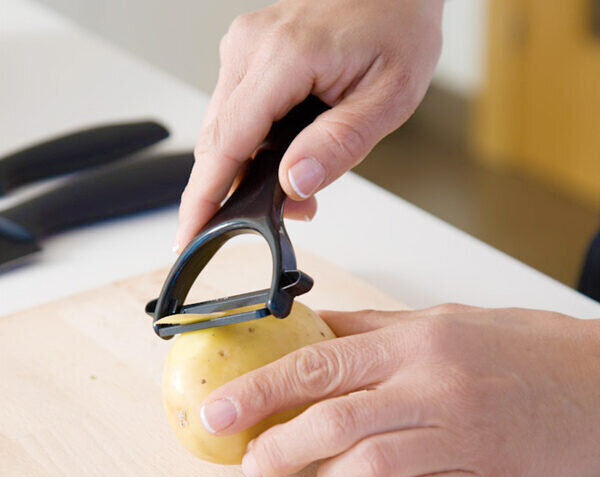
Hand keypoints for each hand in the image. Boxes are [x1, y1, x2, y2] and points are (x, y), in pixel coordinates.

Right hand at [175, 0, 443, 250]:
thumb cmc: (397, 29)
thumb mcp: (387, 98)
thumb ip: (337, 144)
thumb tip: (293, 183)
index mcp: (285, 56)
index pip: (228, 142)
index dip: (206, 196)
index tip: (190, 234)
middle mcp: (251, 48)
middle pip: (216, 142)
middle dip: (231, 192)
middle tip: (268, 219)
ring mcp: (245, 49)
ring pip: (223, 131)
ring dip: (244, 170)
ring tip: (290, 192)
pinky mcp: (249, 56)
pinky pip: (235, 113)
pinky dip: (251, 146)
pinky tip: (279, 161)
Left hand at [199, 305, 599, 476]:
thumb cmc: (519, 349)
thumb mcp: (441, 321)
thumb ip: (372, 332)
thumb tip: (311, 332)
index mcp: (418, 344)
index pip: (318, 364)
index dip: (259, 390)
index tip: (219, 411)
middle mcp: (434, 391)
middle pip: (332, 425)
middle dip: (279, 447)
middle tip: (253, 461)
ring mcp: (461, 442)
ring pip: (367, 473)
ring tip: (331, 469)